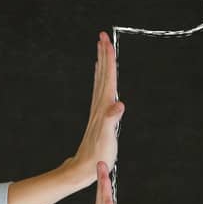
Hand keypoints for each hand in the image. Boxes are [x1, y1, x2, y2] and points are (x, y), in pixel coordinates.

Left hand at [69, 31, 122, 186]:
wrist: (83, 167)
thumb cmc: (98, 154)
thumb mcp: (108, 138)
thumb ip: (112, 120)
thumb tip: (119, 104)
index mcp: (104, 106)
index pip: (108, 77)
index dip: (109, 59)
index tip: (107, 41)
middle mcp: (100, 104)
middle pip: (102, 74)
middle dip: (104, 54)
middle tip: (103, 36)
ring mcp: (98, 109)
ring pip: (100, 79)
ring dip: (102, 63)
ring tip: (102, 49)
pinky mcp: (98, 115)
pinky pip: (99, 90)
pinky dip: (100, 78)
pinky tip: (100, 75)